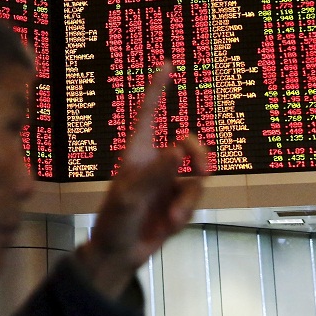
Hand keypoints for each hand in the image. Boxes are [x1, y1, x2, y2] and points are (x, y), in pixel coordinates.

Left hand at [75, 62, 207, 299]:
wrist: (120, 252)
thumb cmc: (115, 220)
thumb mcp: (130, 197)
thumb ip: (156, 173)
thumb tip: (180, 147)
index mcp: (137, 153)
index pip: (149, 113)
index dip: (157, 89)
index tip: (166, 63)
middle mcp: (156, 162)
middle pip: (189, 145)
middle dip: (198, 157)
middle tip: (200, 170)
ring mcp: (169, 181)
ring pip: (197, 176)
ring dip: (187, 200)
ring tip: (169, 219)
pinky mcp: (179, 201)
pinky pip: (195, 198)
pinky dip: (185, 212)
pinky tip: (168, 225)